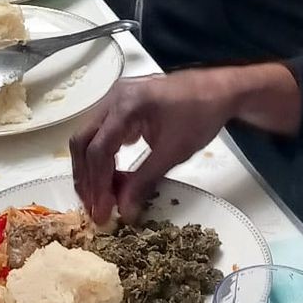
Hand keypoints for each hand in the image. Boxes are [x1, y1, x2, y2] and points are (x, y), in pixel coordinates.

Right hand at [70, 68, 247, 225]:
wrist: (219, 91)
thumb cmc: (200, 114)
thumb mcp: (173, 152)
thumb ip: (144, 181)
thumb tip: (125, 210)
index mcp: (125, 105)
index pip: (98, 150)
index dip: (97, 184)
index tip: (102, 211)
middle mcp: (113, 97)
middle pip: (83, 142)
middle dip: (86, 177)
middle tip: (94, 207)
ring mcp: (116, 98)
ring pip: (88, 136)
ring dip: (91, 168)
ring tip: (99, 197)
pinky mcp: (122, 104)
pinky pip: (102, 131)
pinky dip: (101, 155)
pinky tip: (110, 176)